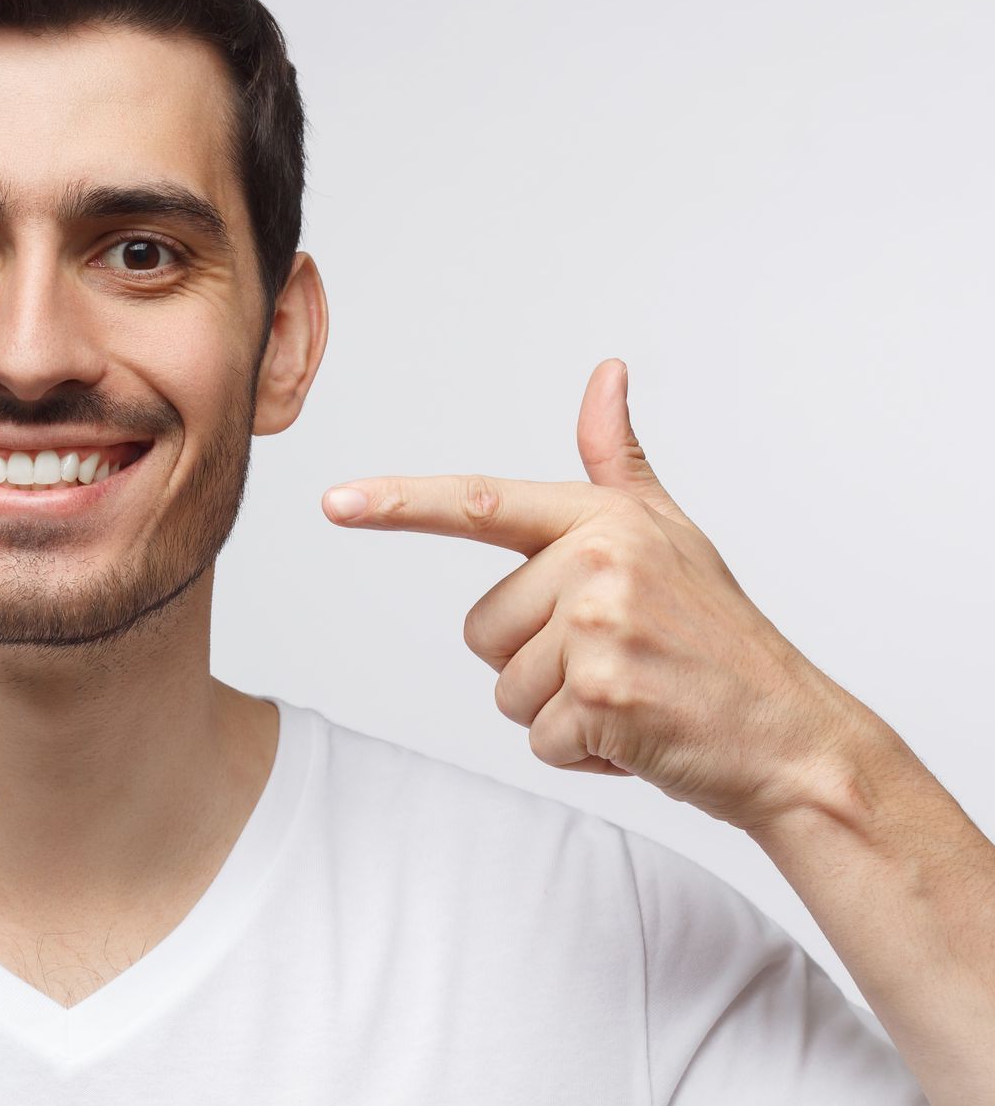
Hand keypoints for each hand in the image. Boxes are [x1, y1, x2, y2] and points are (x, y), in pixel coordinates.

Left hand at [321, 358, 881, 831]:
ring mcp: (602, 628)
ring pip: (507, 690)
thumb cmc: (720, 636)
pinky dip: (585, 754)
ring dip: (561, 713)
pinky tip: (642, 735)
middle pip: (483, 631)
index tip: (334, 502)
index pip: (479, 504)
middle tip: (618, 662)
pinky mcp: (606, 696)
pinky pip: (540, 739)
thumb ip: (616, 461)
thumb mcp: (669, 535)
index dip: (399, 504)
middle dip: (537, 664)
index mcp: (603, 519)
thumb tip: (605, 373)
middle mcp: (599, 562)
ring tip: (634, 696)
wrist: (793, 736)